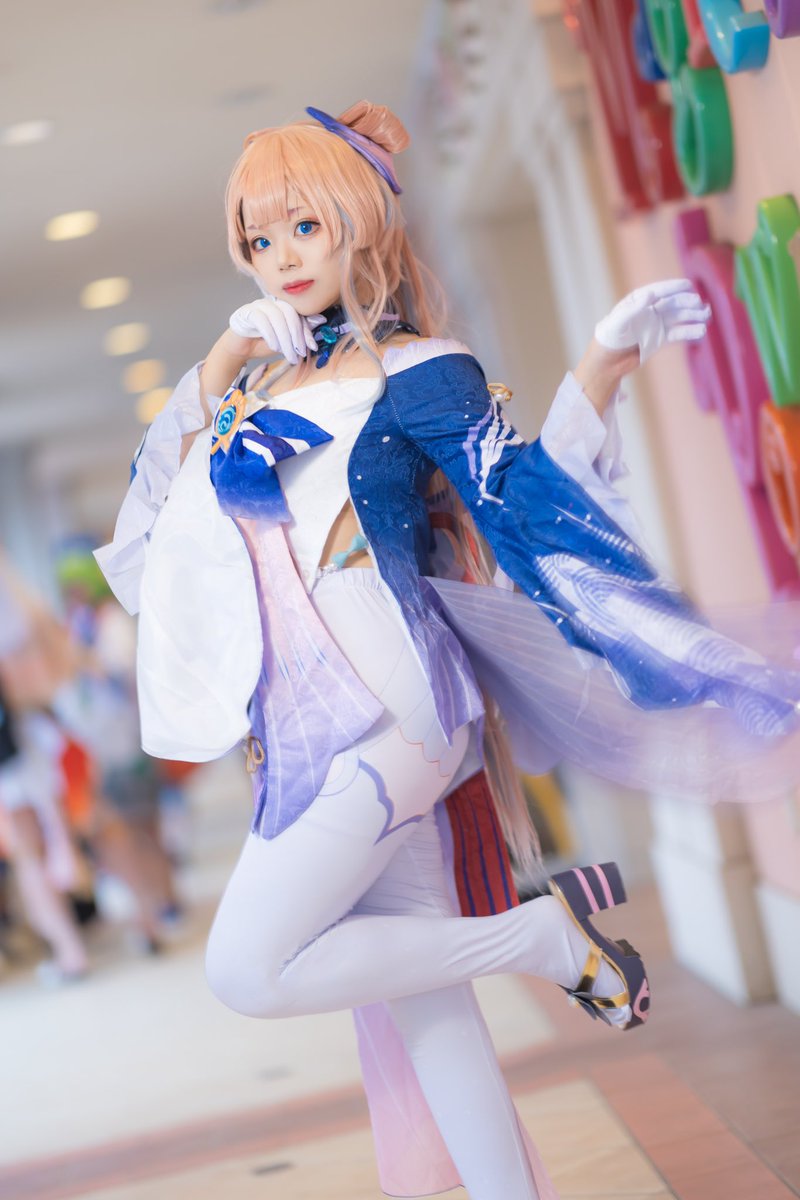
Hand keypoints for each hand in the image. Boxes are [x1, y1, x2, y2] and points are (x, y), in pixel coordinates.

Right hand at [228, 297, 320, 364]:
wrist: (241, 348)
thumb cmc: (264, 343)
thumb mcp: (286, 340)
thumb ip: (300, 331)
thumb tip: (321, 320)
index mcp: (283, 307)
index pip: (299, 315)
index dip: (307, 331)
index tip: (312, 347)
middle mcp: (272, 302)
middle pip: (289, 313)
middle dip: (297, 336)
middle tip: (299, 354)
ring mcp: (259, 305)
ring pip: (277, 318)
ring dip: (285, 340)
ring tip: (288, 355)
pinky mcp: (247, 312)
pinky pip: (262, 320)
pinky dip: (270, 335)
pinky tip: (274, 348)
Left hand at [594, 278, 710, 364]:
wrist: (607, 363)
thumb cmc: (608, 339)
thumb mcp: (618, 323)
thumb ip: (634, 309)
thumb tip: (651, 294)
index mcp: (638, 302)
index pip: (659, 292)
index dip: (674, 288)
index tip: (689, 285)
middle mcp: (649, 311)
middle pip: (672, 304)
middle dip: (687, 303)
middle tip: (700, 305)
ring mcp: (656, 325)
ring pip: (679, 318)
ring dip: (693, 316)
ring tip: (706, 317)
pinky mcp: (660, 339)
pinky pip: (678, 334)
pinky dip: (689, 332)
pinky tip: (701, 331)